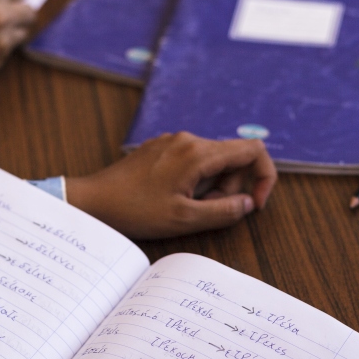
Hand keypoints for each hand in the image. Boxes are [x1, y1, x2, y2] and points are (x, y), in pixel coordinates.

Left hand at [66, 132, 276, 238]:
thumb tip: (248, 203)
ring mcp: (174, 142)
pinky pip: (193, 161)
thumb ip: (224, 211)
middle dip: (232, 188)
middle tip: (208, 212)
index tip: (255, 203)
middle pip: (232, 158)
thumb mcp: (184, 219)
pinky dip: (196, 181)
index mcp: (198, 152)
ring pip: (213, 161)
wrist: (93, 200)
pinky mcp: (162, 149)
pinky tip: (173, 198)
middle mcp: (188, 139)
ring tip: (187, 207)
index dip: (265, 176)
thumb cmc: (135, 210)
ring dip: (212, 186)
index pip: (253, 150)